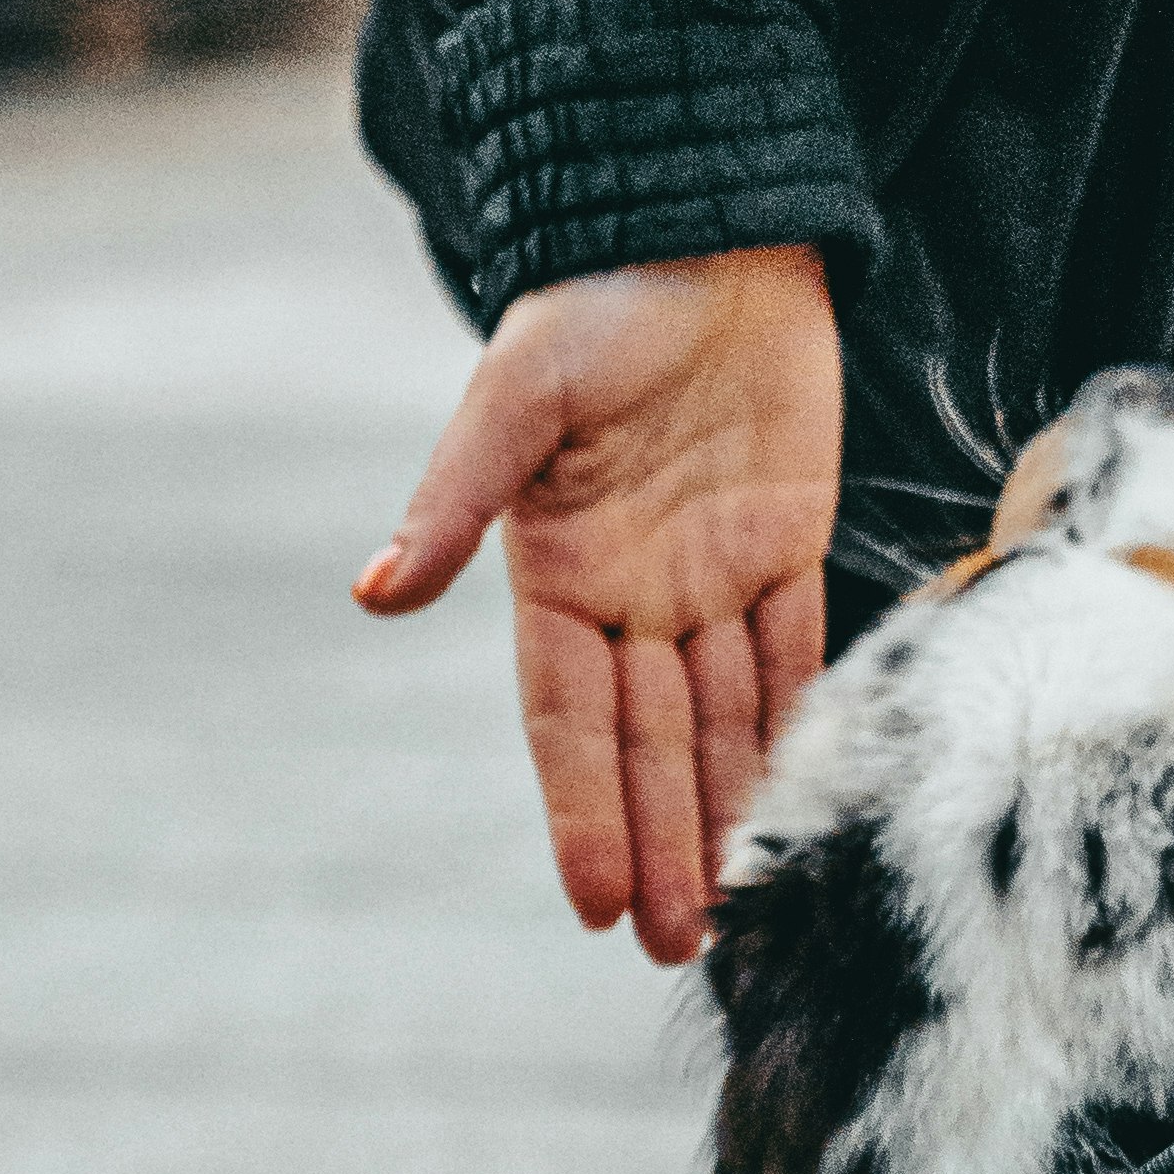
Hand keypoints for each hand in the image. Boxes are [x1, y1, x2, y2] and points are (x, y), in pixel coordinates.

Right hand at [358, 247, 838, 963]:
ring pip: (721, 720)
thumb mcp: (516, 395)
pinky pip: (792, 657)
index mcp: (556, 570)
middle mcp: (631, 592)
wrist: (704, 228)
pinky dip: (794, 729)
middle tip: (678, 945)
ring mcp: (710, 575)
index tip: (598, 901)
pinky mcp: (785, 544)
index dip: (584, 810)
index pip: (569, 720)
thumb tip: (373, 592)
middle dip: (662, 842)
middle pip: (648, 743)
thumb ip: (456, 499)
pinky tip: (799, 802)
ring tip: (735, 910)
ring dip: (724, 811)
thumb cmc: (593, 302)